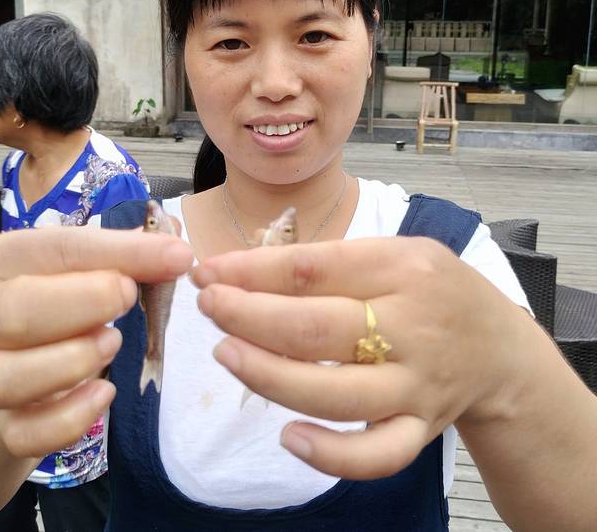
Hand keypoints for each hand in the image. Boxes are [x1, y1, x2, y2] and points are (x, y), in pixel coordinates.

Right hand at [0, 226, 192, 458]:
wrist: (21, 351)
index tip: (176, 257)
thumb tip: (176, 251)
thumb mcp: (86, 262)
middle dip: (83, 305)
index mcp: (0, 261)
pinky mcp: (5, 422)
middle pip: (11, 314)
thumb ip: (127, 253)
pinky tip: (105, 394)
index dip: (121, 252)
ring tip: (113, 343)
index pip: (56, 249)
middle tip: (129, 297)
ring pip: (3, 380)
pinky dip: (69, 420)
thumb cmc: (60, 291)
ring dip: (71, 362)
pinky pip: (24, 434)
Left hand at [193, 236, 533, 479]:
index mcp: (403, 267)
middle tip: (208, 308)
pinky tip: (288, 437)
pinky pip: (377, 455)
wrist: (500, 346)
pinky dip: (330, 455)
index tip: (208, 272)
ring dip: (270, 377)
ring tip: (227, 354)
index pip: (314, 268)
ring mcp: (417, 384)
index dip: (252, 271)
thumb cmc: (434, 289)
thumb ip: (332, 261)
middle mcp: (413, 326)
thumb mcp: (395, 252)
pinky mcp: (421, 429)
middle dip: (249, 318)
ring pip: (336, 394)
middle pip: (317, 329)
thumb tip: (246, 272)